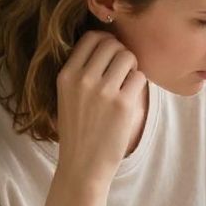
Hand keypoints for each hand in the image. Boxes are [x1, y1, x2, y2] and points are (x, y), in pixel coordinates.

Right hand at [55, 28, 146, 187]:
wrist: (82, 167)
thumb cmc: (78, 132)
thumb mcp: (67, 97)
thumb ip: (81, 71)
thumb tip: (108, 44)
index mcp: (66, 75)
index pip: (91, 38)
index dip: (106, 42)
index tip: (111, 56)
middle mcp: (82, 79)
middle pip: (112, 44)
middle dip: (121, 54)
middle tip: (122, 72)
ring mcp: (103, 91)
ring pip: (128, 57)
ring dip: (132, 68)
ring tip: (127, 85)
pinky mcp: (122, 104)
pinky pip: (139, 77)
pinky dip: (139, 85)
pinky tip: (130, 99)